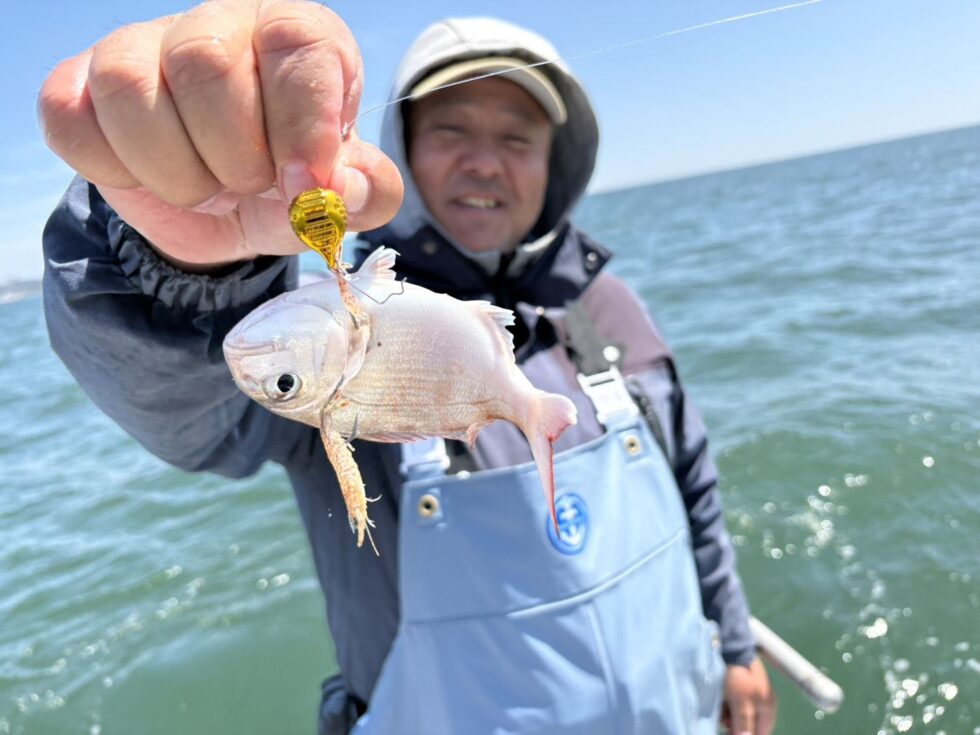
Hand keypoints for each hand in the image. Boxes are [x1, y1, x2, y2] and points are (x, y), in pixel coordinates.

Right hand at [37, 0, 401, 269]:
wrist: (221, 210)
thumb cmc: (289, 185)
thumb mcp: (340, 197)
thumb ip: (368, 193)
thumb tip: (343, 189)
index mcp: (299, 38)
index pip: (297, 42)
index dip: (302, 124)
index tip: (303, 185)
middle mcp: (221, 26)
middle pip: (207, 65)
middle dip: (235, 158)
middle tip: (249, 186)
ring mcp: (142, 47)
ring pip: (131, 89)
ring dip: (176, 172)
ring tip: (206, 185)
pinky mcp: (80, 84)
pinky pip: (73, 121)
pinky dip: (115, 170)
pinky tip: (152, 176)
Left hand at [721, 657, 775, 734]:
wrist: (728, 646)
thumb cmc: (736, 675)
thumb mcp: (740, 701)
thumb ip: (744, 722)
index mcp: (768, 707)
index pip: (762, 732)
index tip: (731, 733)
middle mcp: (762, 702)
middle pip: (751, 725)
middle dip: (737, 727)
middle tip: (724, 724)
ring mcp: (751, 694)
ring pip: (741, 715)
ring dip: (730, 718)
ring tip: (720, 715)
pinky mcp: (740, 688)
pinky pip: (735, 705)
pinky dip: (727, 708)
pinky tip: (718, 706)